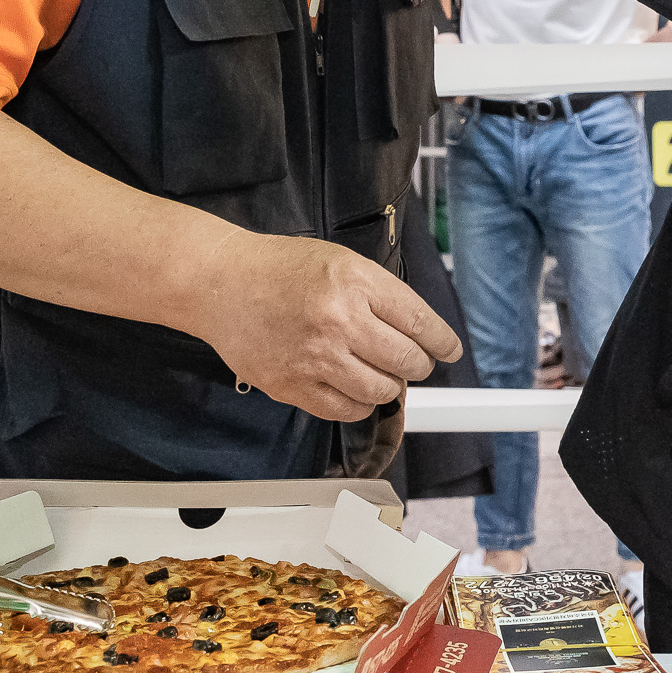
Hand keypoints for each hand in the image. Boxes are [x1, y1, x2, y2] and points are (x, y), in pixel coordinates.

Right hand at [194, 232, 463, 421]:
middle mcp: (339, 321)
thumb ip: (382, 294)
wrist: (221, 284)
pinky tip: (354, 388)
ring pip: (381, 391)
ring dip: (389, 386)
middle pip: (407, 361)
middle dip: (419, 364)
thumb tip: (420, 332)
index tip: (449, 350)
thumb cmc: (280, 268)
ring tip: (380, 373)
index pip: (420, 323)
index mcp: (355, 282)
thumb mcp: (342, 261)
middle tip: (413, 361)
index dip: (442, 342)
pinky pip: (345, 411)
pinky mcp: (293, 386)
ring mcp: (315, 358)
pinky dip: (359, 404)